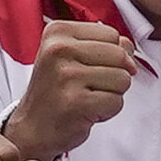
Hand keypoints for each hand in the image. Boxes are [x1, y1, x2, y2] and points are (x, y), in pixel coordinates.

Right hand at [3, 17, 134, 160]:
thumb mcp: (72, 57)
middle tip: (87, 86)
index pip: (112, 34)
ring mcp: (67, 75)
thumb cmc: (55, 91)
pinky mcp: (76, 101)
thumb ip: (103, 45)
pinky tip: (85, 111)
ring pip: (123, 79)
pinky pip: (117, 102)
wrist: (32, 127)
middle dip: (114, 74)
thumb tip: (128, 46)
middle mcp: (58, 49)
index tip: (88, 67)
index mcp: (57, 33)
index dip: (111, 54)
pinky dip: (107, 111)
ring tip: (86, 97)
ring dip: (111, 94)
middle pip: (121, 55)